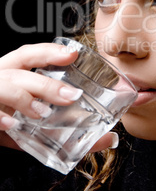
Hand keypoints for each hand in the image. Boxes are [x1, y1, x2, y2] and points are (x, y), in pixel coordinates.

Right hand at [0, 43, 118, 150]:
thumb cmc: (8, 122)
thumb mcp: (36, 123)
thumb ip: (66, 128)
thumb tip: (109, 138)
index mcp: (12, 72)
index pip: (29, 54)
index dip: (50, 52)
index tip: (73, 54)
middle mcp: (0, 78)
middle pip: (21, 70)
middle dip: (47, 82)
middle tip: (72, 96)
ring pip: (7, 86)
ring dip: (26, 99)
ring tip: (43, 112)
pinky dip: (0, 117)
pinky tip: (11, 125)